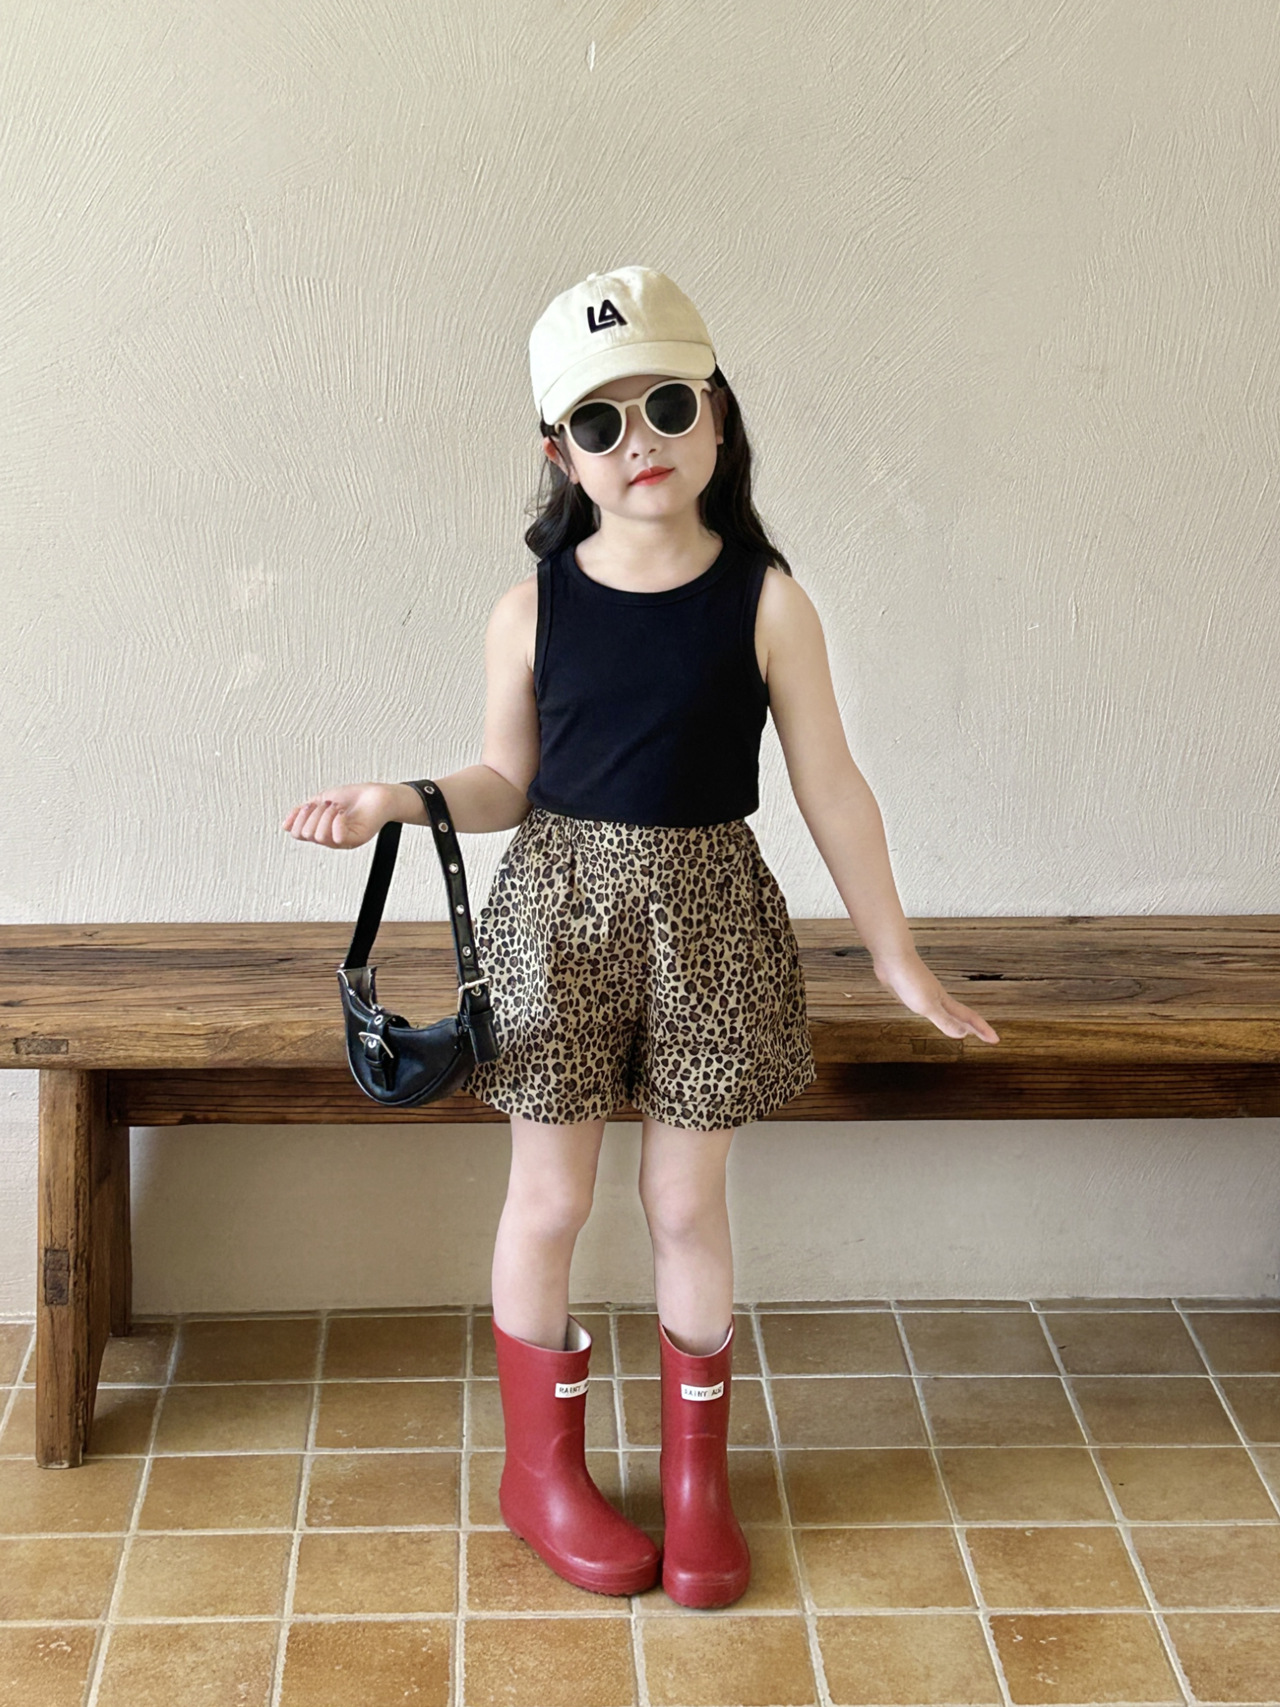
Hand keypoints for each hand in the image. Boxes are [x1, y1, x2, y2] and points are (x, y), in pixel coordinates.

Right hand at [280, 782, 396, 849]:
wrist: (377, 794)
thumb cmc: (353, 797)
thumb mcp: (320, 800)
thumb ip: (302, 812)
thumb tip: (285, 825)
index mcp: (320, 830)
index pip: (297, 834)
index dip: (298, 817)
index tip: (310, 804)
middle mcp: (330, 838)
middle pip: (306, 834)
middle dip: (312, 814)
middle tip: (326, 804)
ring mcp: (343, 841)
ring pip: (319, 837)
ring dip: (325, 816)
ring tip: (336, 808)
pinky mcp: (356, 839)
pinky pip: (338, 837)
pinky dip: (336, 822)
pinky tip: (342, 814)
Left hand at [873, 951, 1000, 1042]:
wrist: (893, 957)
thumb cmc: (910, 980)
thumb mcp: (927, 1005)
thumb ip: (944, 1020)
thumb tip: (963, 1035)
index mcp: (944, 1002)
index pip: (969, 1018)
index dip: (983, 1030)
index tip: (996, 1040)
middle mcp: (938, 998)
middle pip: (961, 1015)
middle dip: (975, 1027)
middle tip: (986, 1037)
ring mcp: (926, 993)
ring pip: (946, 1011)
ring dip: (956, 1020)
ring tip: (962, 1028)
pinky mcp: (912, 991)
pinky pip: (930, 1006)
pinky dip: (937, 1014)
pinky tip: (930, 1012)